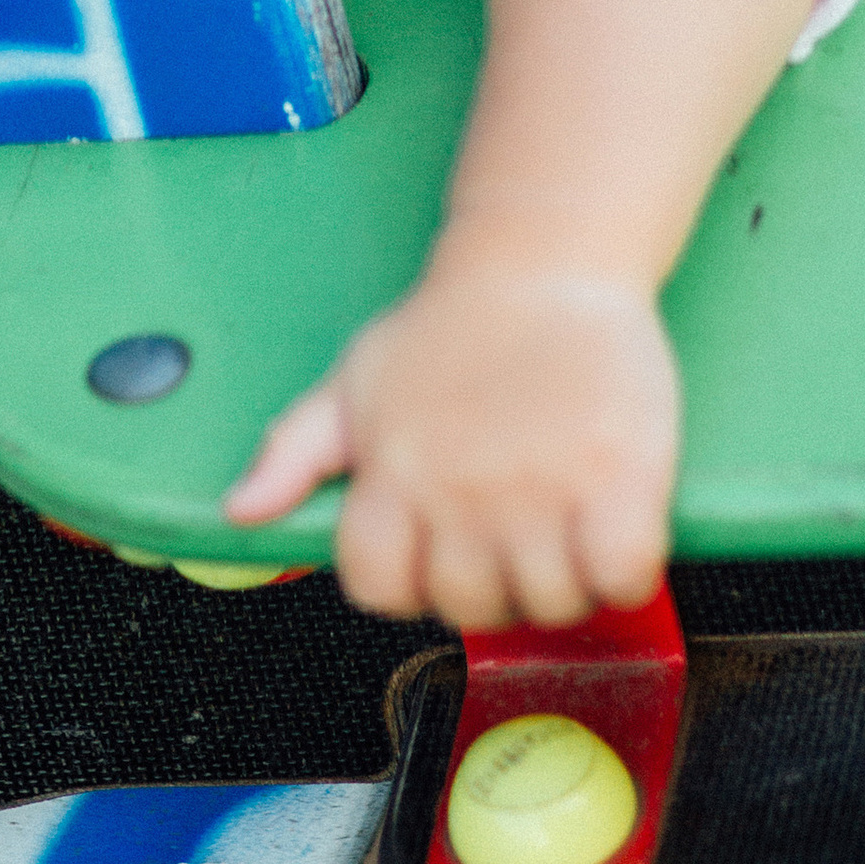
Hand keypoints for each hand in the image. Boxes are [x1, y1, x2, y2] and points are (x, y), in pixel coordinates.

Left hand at [222, 253, 677, 628]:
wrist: (543, 257)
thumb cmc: (449, 325)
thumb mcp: (356, 381)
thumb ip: (293, 451)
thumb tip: (239, 510)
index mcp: (394, 474)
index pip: (378, 587)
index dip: (410, 579)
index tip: (441, 549)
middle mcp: (461, 494)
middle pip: (472, 606)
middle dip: (495, 583)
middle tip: (516, 530)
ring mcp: (541, 491)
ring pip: (549, 605)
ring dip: (564, 580)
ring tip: (569, 525)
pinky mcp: (619, 478)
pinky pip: (621, 577)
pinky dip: (625, 569)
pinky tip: (617, 525)